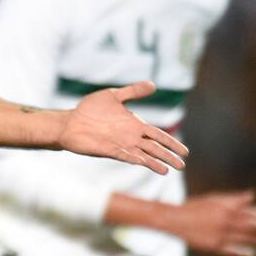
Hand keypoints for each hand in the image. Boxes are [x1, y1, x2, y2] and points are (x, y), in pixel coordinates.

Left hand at [59, 81, 188, 173]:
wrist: (70, 122)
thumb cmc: (90, 109)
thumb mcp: (113, 95)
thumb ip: (133, 91)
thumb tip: (153, 85)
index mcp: (134, 124)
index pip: (158, 135)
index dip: (170, 142)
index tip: (185, 151)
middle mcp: (130, 136)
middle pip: (154, 147)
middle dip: (168, 155)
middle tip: (182, 165)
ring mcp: (121, 144)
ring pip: (143, 155)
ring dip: (156, 162)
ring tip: (169, 170)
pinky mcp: (109, 150)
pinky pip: (126, 156)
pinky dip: (137, 159)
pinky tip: (145, 163)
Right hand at [169, 190, 255, 255]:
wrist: (176, 220)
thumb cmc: (195, 207)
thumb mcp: (215, 198)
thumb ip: (235, 198)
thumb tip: (252, 195)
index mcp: (227, 208)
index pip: (252, 213)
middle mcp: (226, 221)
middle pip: (252, 226)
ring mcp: (221, 235)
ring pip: (246, 239)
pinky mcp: (215, 247)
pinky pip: (233, 251)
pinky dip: (244, 253)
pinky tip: (252, 254)